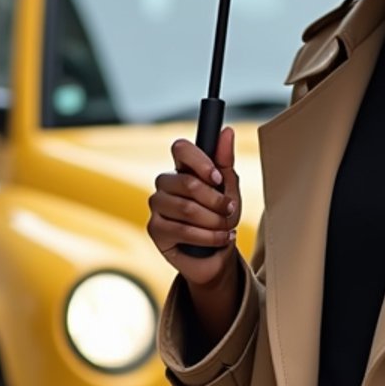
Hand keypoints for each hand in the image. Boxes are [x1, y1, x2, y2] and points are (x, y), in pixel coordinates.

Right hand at [148, 128, 240, 288]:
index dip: (200, 162)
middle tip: (229, 211)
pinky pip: (183, 230)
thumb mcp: (229, 189)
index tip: (218, 178)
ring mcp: (157, 206)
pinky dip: (208, 237)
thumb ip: (225, 161)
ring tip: (226, 228)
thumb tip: (227, 131)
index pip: (180, 149)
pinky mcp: (155, 229)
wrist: (218, 254)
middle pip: (187, 182)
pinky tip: (220, 239)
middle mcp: (165, 184)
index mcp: (182, 169)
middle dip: (215, 200)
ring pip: (187, 208)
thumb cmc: (221, 217)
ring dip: (214, 221)